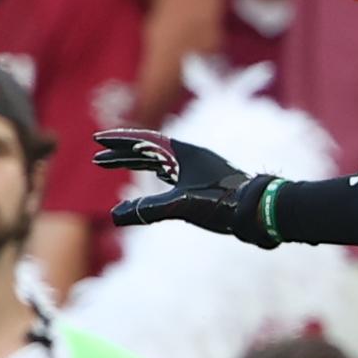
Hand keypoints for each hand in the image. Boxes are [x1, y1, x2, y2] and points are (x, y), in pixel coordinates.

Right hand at [94, 128, 284, 242]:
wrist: (259, 211)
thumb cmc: (224, 205)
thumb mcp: (182, 206)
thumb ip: (149, 210)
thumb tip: (117, 215)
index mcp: (183, 154)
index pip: (144, 142)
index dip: (120, 142)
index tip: (97, 141)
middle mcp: (190, 158)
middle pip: (149, 150)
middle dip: (122, 154)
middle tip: (98, 159)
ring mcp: (197, 170)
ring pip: (160, 161)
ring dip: (137, 163)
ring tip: (115, 166)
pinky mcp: (204, 184)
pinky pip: (173, 173)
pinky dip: (156, 173)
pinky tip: (153, 178)